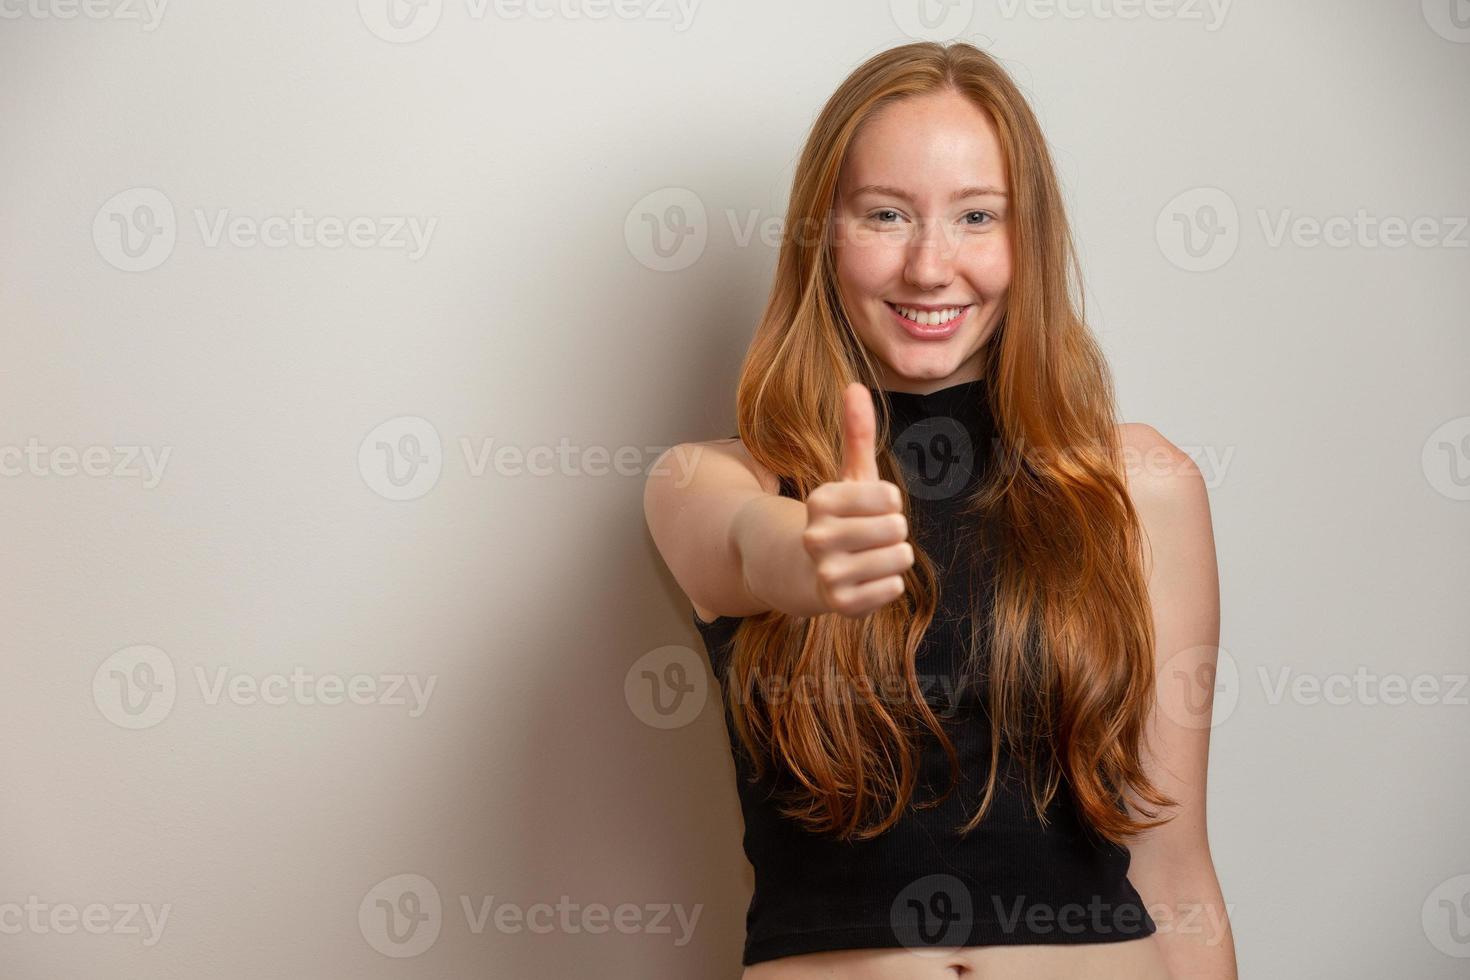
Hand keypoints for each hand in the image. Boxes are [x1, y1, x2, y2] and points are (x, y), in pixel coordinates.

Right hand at [801, 382, 913, 617]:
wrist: (807, 571)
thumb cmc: (842, 518)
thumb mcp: (850, 476)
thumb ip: (857, 433)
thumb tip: (855, 385)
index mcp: (820, 500)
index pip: (890, 496)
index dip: (889, 502)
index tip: (870, 508)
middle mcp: (817, 537)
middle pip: (898, 527)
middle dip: (894, 531)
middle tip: (871, 536)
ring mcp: (827, 572)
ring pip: (900, 558)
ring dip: (894, 558)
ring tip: (869, 557)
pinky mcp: (841, 604)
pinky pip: (894, 588)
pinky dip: (889, 584)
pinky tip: (867, 580)